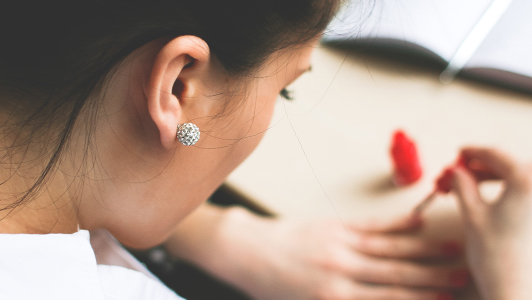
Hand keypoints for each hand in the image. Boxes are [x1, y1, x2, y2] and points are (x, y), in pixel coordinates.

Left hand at [211, 208, 466, 299]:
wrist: (244, 250)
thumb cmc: (270, 285)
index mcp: (334, 298)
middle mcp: (342, 272)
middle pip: (397, 276)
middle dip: (433, 279)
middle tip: (464, 278)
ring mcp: (339, 245)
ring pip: (390, 250)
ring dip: (424, 252)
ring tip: (453, 252)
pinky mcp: (333, 226)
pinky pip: (371, 226)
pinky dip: (395, 225)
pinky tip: (416, 223)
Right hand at [452, 147, 531, 299]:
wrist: (516, 288)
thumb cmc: (497, 256)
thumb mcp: (472, 214)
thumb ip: (463, 185)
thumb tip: (457, 171)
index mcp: (526, 182)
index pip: (497, 154)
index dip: (474, 151)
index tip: (460, 153)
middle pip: (511, 163)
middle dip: (483, 165)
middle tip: (460, 170)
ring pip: (519, 176)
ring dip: (495, 176)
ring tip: (470, 184)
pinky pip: (526, 191)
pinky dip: (508, 189)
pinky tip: (490, 195)